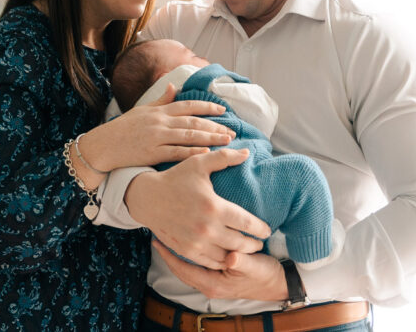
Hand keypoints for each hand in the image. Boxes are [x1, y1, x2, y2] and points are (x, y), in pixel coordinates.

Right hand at [80, 83, 234, 170]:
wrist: (103, 146)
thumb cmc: (123, 129)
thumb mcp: (141, 110)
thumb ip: (161, 100)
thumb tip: (175, 86)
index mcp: (158, 110)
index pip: (188, 105)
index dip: (207, 106)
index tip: (223, 110)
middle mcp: (159, 121)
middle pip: (193, 122)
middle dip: (214, 126)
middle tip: (232, 131)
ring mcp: (156, 137)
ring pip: (188, 136)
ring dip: (210, 138)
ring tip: (226, 141)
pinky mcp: (152, 153)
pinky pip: (176, 152)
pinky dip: (192, 152)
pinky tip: (206, 153)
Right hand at [124, 149, 269, 268]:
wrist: (147, 198)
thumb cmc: (175, 178)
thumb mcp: (199, 163)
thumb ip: (224, 157)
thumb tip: (247, 153)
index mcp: (213, 207)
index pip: (246, 223)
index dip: (260, 228)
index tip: (267, 230)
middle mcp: (206, 228)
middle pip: (240, 243)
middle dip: (253, 244)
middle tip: (259, 243)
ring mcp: (196, 242)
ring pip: (226, 256)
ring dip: (240, 255)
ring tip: (246, 251)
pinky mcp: (186, 251)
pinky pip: (210, 262)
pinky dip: (222, 262)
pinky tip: (227, 257)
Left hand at [153, 239, 288, 300]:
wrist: (278, 284)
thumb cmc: (266, 275)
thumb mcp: (255, 267)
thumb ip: (241, 262)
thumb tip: (230, 257)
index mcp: (214, 284)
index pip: (184, 269)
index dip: (170, 255)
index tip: (158, 240)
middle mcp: (210, 285)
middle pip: (181, 270)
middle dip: (168, 254)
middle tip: (157, 235)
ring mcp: (213, 282)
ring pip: (187, 268)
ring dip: (177, 254)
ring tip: (167, 237)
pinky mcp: (217, 277)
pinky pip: (196, 266)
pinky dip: (188, 256)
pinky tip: (185, 244)